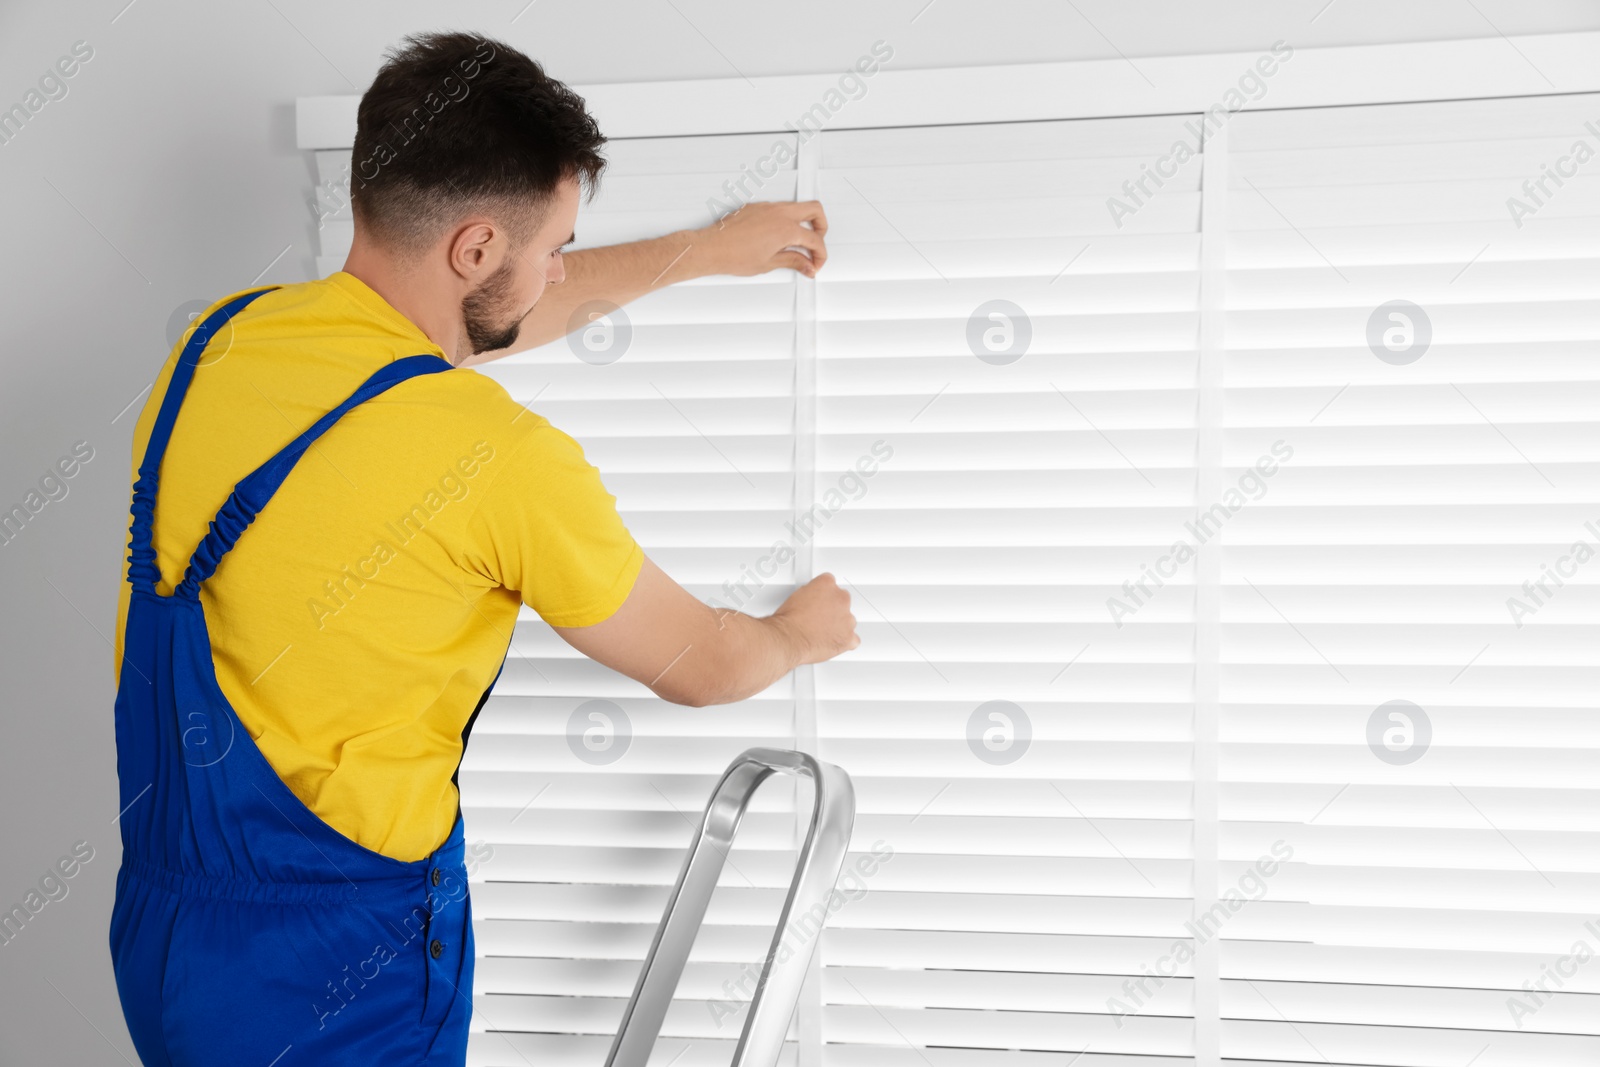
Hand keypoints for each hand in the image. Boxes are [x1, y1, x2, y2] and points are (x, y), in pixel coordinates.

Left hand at [693, 200, 828, 279]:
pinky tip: (778, 236)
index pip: (815, 239)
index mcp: (786, 229)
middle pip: (815, 210)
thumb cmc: (733, 256)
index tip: (815, 264)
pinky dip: (785, 220)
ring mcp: (767, 207)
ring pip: (797, 206)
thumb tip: (807, 266)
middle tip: (816, 244)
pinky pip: (779, 208)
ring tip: (797, 243)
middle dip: (822, 227)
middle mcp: (779, 213)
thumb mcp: (769, 263)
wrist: (711, 248)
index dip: (820, 254)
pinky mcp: (757, 207)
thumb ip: (793, 261)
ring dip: (803, 222)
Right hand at [771, 573, 858, 664]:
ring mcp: (847, 619)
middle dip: (833, 609)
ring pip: (848, 621)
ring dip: (839, 625)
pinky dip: (845, 642)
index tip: (818, 601)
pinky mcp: (849, 637)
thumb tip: (812, 599)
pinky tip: (832, 643)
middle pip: (842, 601)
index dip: (823, 595)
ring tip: (822, 633)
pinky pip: (853, 640)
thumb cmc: (789, 620)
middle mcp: (841, 599)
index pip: (830, 584)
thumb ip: (811, 593)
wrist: (789, 639)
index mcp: (827, 584)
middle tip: (819, 618)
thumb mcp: (796, 596)